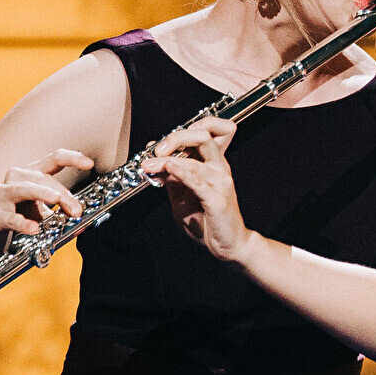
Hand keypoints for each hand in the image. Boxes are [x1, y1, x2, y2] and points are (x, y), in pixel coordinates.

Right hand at [0, 150, 95, 262]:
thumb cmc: (19, 217)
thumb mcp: (44, 211)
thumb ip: (62, 208)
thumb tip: (80, 212)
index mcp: (32, 174)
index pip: (54, 159)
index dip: (72, 158)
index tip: (89, 163)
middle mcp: (16, 179)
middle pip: (42, 178)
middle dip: (62, 193)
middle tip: (77, 210)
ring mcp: (3, 196)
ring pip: (24, 189)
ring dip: (41, 193)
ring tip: (55, 199)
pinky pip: (10, 218)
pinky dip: (23, 223)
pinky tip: (33, 228)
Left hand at [143, 117, 252, 261]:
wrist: (227, 244)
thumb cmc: (207, 220)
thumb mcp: (181, 196)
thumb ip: (171, 178)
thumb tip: (154, 160)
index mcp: (213, 164)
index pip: (207, 132)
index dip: (185, 130)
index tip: (158, 144)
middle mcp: (220, 168)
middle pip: (204, 137)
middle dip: (177, 138)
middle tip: (157, 149)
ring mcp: (221, 182)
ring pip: (194, 161)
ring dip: (167, 162)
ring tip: (149, 166)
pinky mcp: (218, 199)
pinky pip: (198, 182)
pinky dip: (181, 173)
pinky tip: (169, 168)